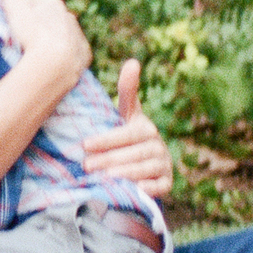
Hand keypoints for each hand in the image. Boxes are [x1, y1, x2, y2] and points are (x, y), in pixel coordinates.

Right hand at [0, 0, 90, 83]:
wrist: (54, 65)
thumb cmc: (32, 34)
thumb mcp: (14, 9)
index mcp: (54, 5)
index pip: (33, 8)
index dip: (20, 18)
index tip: (13, 29)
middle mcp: (70, 18)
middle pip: (48, 23)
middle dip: (37, 30)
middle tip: (23, 43)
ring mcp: (79, 37)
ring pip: (61, 38)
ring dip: (50, 44)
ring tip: (37, 56)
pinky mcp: (84, 56)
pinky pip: (72, 55)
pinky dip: (63, 58)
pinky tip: (53, 64)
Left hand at [84, 56, 174, 197]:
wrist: (143, 164)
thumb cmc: (127, 134)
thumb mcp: (125, 113)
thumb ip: (127, 90)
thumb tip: (133, 61)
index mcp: (145, 127)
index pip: (126, 132)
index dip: (106, 139)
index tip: (85, 145)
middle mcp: (157, 145)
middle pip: (133, 152)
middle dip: (108, 159)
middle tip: (86, 165)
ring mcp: (163, 164)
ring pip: (145, 169)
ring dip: (125, 173)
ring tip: (103, 178)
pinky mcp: (167, 183)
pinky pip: (160, 186)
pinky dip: (149, 188)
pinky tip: (134, 190)